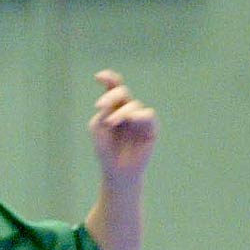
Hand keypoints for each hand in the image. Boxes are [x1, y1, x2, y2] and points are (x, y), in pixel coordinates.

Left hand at [89, 70, 157, 187]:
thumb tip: (115, 101)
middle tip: (100, 106)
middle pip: (123, 92)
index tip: (98, 77)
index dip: (108, 78)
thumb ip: (104, 112)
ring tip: (110, 123)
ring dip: (121, 111)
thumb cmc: (105, 151)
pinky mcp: (151, 128)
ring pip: (134, 104)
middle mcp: (127, 109)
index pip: (113, 87)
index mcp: (113, 107)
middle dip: (112, 96)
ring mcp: (140, 118)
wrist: (117, 172)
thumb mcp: (98, 128)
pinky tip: (131, 119)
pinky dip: (138, 115)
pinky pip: (148, 114)